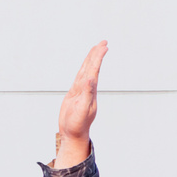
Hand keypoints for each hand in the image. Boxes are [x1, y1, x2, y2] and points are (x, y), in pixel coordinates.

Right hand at [53, 40, 107, 167]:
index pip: (95, 70)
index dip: (98, 57)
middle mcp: (87, 89)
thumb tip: (91, 79)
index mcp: (90, 90)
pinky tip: (85, 66)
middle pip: (92, 68)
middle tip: (103, 42)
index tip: (104, 46)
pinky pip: (79, 78)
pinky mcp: (74, 94)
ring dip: (91, 60)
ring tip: (95, 50)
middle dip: (97, 55)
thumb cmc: (78, 124)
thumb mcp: (83, 109)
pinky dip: (83, 70)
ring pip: (86, 71)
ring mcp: (81, 91)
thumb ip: (87, 93)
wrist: (73, 133)